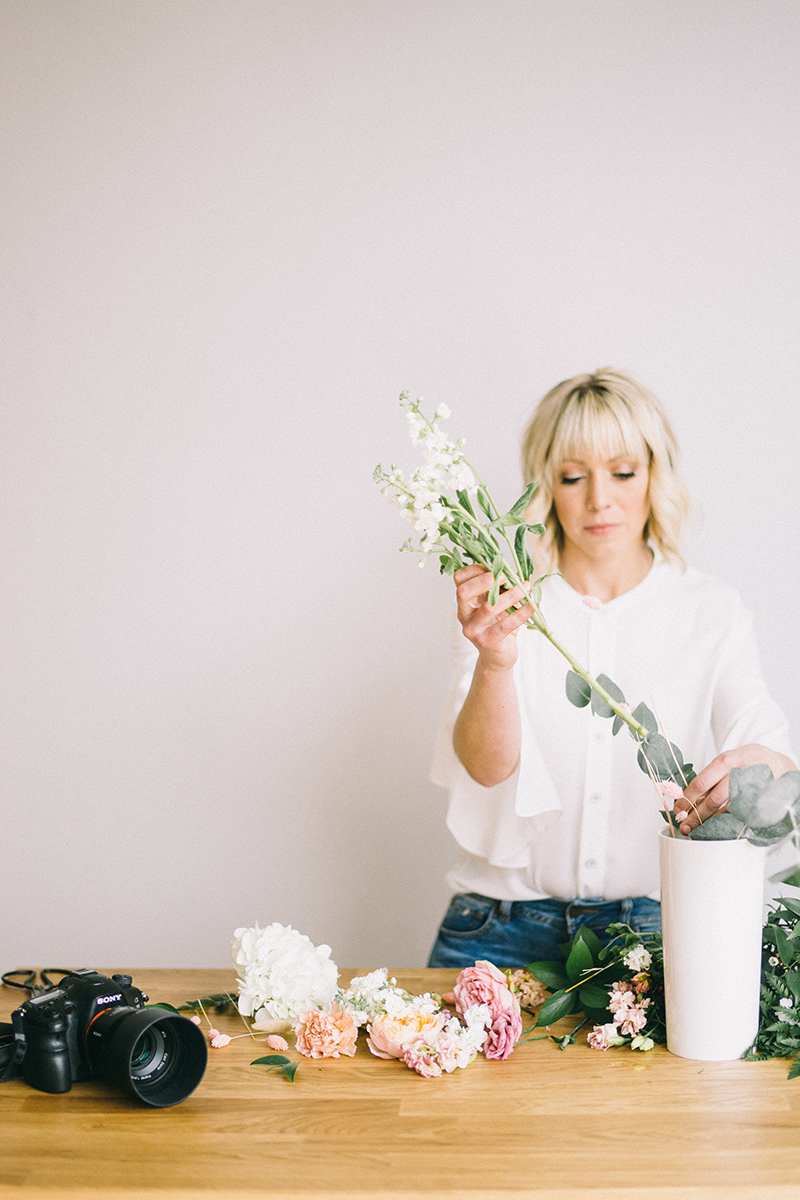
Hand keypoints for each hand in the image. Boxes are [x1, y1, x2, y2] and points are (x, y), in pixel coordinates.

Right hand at [454, 563, 534, 672]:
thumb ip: (498, 587)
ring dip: (511, 594)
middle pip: (463, 591)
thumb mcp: (496, 603)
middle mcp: (464, 615)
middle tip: (505, 577)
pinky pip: (506, 625)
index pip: (459, 579)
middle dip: (484, 580)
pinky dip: (522, 613)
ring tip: (526, 588)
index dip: (474, 569)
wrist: (498, 656)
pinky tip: (533, 606)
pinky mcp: (487, 642)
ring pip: (489, 607)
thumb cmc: (498, 624)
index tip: (494, 567)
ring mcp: (473, 629)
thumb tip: (512, 570)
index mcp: (464, 601)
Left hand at [675, 744, 796, 834]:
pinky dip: (727, 822)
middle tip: (684, 825)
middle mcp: (738, 774)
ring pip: (727, 810)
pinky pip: (740, 815)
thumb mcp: (727, 761)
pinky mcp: (760, 801)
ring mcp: (751, 789)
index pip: (701, 783)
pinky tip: (718, 827)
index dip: (687, 799)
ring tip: (697, 829)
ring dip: (710, 822)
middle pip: (713, 800)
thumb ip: (710, 777)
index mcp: (725, 761)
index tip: (677, 810)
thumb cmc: (746, 762)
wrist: (776, 762)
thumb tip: (688, 798)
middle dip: (695, 816)